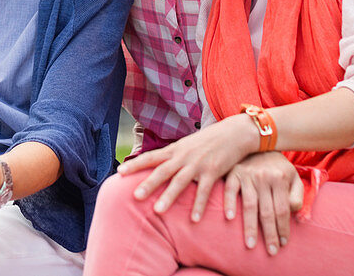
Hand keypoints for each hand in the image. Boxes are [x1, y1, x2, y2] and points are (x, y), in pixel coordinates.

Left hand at [117, 116, 254, 221]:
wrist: (234, 133)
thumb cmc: (208, 141)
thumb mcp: (187, 145)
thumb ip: (172, 155)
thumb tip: (155, 165)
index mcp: (175, 150)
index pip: (151, 156)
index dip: (135, 164)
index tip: (120, 172)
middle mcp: (183, 156)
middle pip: (162, 171)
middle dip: (148, 184)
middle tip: (134, 196)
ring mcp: (198, 164)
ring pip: (179, 182)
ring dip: (168, 196)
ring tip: (157, 211)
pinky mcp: (213, 172)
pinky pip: (203, 191)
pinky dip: (198, 205)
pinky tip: (193, 220)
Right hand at [222, 153, 302, 255]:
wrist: (257, 140)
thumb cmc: (276, 164)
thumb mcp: (292, 175)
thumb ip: (296, 194)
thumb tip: (292, 213)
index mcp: (280, 178)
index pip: (283, 209)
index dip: (283, 228)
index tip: (283, 243)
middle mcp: (264, 177)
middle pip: (267, 211)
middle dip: (269, 234)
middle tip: (271, 251)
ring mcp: (247, 175)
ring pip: (250, 205)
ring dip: (249, 227)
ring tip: (250, 245)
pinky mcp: (233, 172)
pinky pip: (230, 190)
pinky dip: (229, 203)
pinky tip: (229, 218)